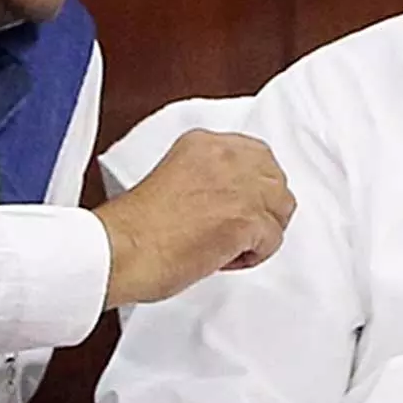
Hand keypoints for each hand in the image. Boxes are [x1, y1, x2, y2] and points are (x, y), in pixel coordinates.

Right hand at [93, 129, 294, 308]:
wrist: (121, 249)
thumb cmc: (134, 228)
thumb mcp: (173, 178)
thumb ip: (206, 179)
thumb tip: (228, 200)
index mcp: (203, 144)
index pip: (255, 155)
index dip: (252, 186)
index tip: (240, 204)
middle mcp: (226, 157)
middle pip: (274, 178)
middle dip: (263, 207)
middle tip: (239, 229)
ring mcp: (239, 186)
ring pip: (281, 207)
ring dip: (262, 230)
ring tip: (232, 245)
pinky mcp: (247, 219)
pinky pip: (273, 239)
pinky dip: (255, 255)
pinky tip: (226, 258)